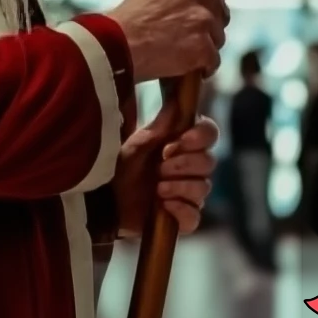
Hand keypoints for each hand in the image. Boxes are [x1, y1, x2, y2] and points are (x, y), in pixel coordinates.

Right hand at [106, 0, 233, 82]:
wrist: (119, 41)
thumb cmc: (132, 16)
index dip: (207, 6)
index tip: (199, 16)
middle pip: (221, 14)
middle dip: (209, 26)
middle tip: (187, 37)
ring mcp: (204, 22)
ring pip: (218, 39)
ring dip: (204, 48)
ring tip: (180, 52)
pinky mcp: (204, 47)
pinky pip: (214, 61)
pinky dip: (203, 67)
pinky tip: (186, 67)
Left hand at [113, 104, 218, 237]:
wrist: (107, 198)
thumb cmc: (124, 165)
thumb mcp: (140, 142)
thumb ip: (163, 125)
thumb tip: (179, 99)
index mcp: (183, 143)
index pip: (210, 133)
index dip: (200, 137)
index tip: (179, 141)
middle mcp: (192, 167)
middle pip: (209, 162)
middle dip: (183, 164)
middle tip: (160, 166)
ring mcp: (190, 193)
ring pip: (203, 188)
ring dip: (179, 186)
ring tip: (157, 186)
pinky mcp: (183, 218)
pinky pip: (195, 215)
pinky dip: (180, 209)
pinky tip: (163, 204)